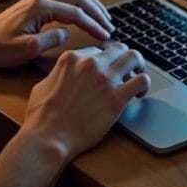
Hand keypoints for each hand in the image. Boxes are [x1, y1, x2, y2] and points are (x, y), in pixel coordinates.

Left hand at [0, 0, 114, 68]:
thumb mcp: (26, 50)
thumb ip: (50, 40)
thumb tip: (66, 34)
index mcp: (39, 6)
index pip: (74, 12)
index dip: (92, 24)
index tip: (104, 35)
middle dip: (96, 9)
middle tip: (109, 24)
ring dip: (89, 5)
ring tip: (102, 18)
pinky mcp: (35, 3)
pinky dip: (78, 5)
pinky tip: (84, 15)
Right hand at [21, 42, 149, 160]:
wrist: (49, 137)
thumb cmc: (42, 116)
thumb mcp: (43, 85)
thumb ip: (58, 74)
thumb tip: (63, 74)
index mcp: (72, 58)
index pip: (97, 50)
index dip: (104, 60)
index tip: (107, 69)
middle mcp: (90, 64)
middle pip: (118, 48)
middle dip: (123, 58)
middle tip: (126, 70)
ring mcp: (105, 79)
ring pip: (134, 57)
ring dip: (138, 65)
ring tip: (136, 77)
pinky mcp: (117, 98)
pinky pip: (142, 81)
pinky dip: (144, 85)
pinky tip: (139, 94)